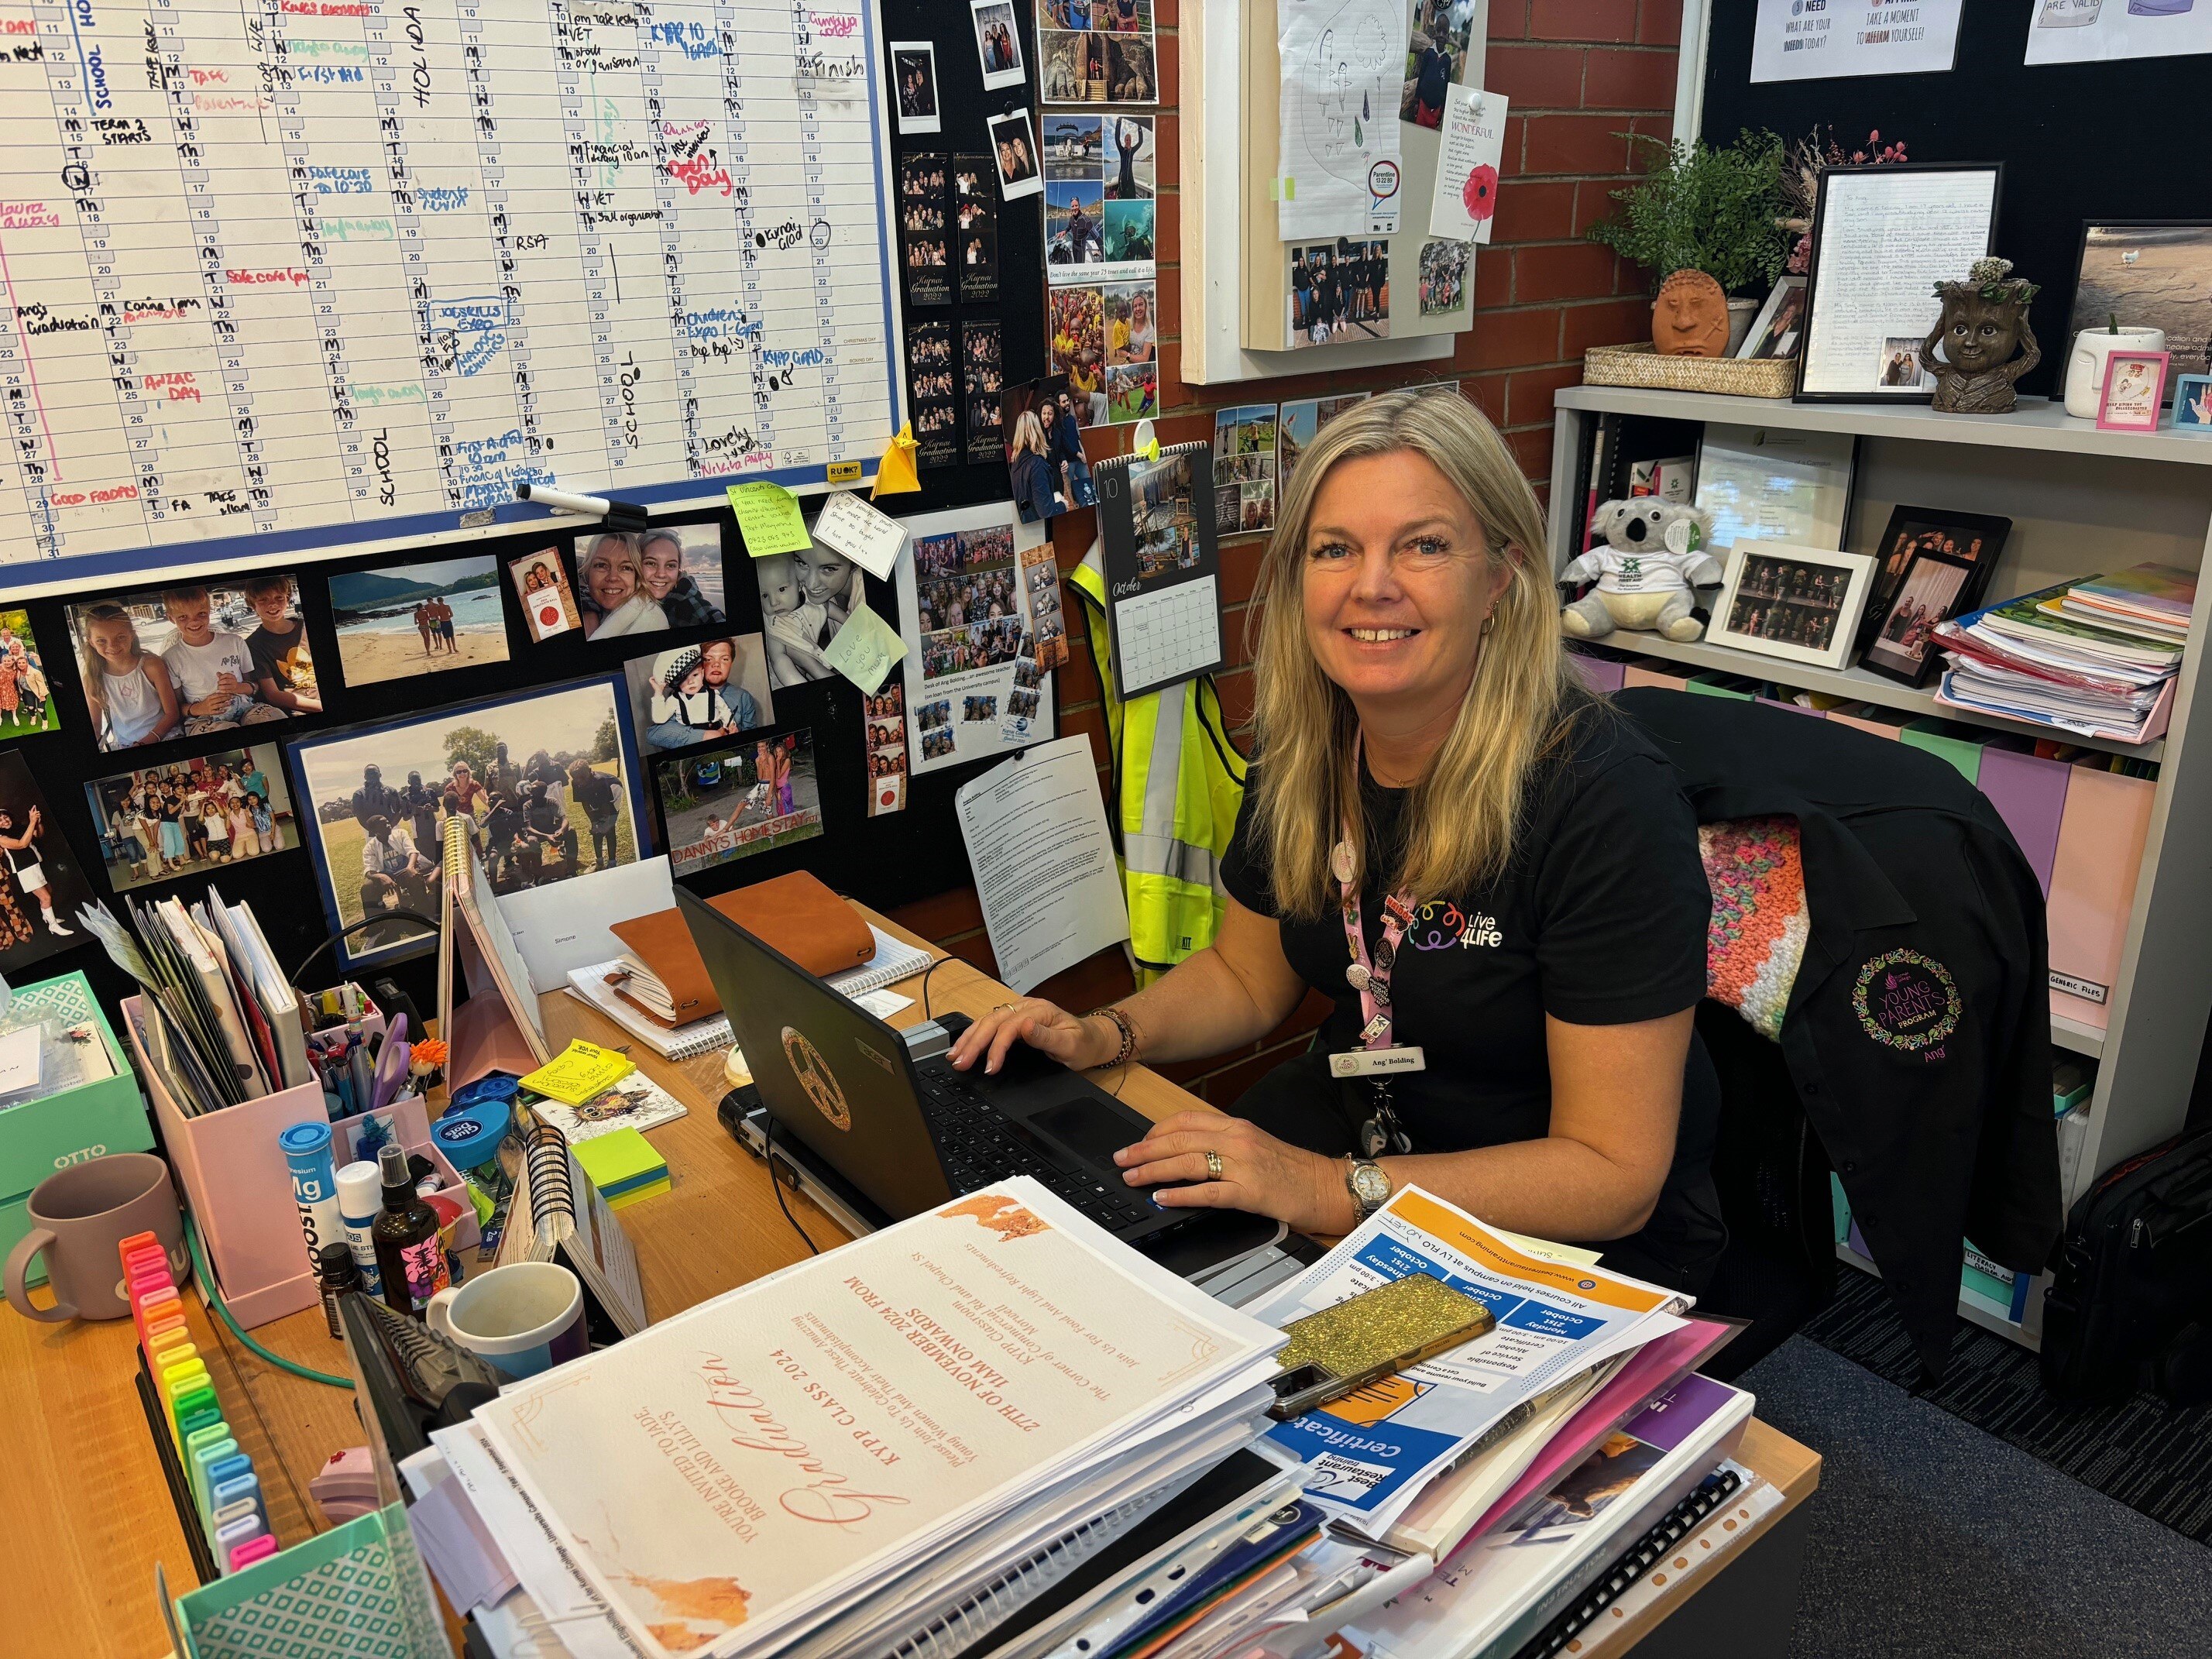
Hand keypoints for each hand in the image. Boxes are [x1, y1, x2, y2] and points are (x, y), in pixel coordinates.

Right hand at [188, 693, 228, 715]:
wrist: (197, 708)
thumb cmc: (205, 703)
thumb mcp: (209, 698)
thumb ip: (215, 696)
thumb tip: (224, 694)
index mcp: (210, 697)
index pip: (218, 695)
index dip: (224, 694)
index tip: (230, 693)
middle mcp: (210, 702)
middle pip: (219, 699)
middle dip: (226, 698)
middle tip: (232, 697)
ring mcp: (210, 707)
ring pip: (218, 705)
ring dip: (224, 704)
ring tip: (230, 703)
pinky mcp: (210, 712)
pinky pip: (216, 712)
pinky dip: (220, 711)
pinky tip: (224, 710)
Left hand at [215, 672, 244, 692]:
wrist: (236, 687)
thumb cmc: (229, 681)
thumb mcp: (226, 677)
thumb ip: (221, 675)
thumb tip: (217, 673)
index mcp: (232, 676)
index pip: (226, 675)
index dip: (221, 676)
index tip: (219, 678)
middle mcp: (234, 681)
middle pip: (225, 681)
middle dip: (220, 682)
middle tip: (218, 683)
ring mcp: (233, 686)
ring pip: (225, 687)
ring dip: (220, 687)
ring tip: (219, 687)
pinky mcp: (232, 691)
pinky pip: (226, 691)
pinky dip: (222, 691)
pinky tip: (220, 690)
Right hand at [947, 996, 1117, 1074]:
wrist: (1092, 1039)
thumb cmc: (1083, 1044)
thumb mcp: (1070, 1044)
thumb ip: (1046, 1037)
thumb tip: (1024, 1026)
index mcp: (1040, 1011)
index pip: (1011, 1026)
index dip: (997, 1047)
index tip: (990, 1067)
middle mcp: (1026, 1007)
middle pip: (993, 1021)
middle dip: (974, 1042)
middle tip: (959, 1063)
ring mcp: (1019, 1011)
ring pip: (987, 1020)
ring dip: (969, 1038)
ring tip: (954, 1055)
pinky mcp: (1014, 1018)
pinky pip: (990, 1024)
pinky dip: (975, 1035)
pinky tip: (963, 1046)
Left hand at [1114, 1111, 1353, 1234]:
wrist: (1326, 1186)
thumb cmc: (1292, 1170)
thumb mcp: (1254, 1146)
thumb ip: (1222, 1145)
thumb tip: (1184, 1153)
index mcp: (1236, 1127)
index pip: (1185, 1120)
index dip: (1155, 1130)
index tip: (1137, 1141)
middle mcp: (1237, 1140)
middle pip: (1179, 1139)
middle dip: (1144, 1149)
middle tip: (1121, 1159)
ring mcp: (1243, 1165)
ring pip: (1188, 1162)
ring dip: (1154, 1170)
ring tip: (1132, 1177)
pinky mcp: (1250, 1192)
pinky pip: (1208, 1192)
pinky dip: (1181, 1194)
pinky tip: (1163, 1198)